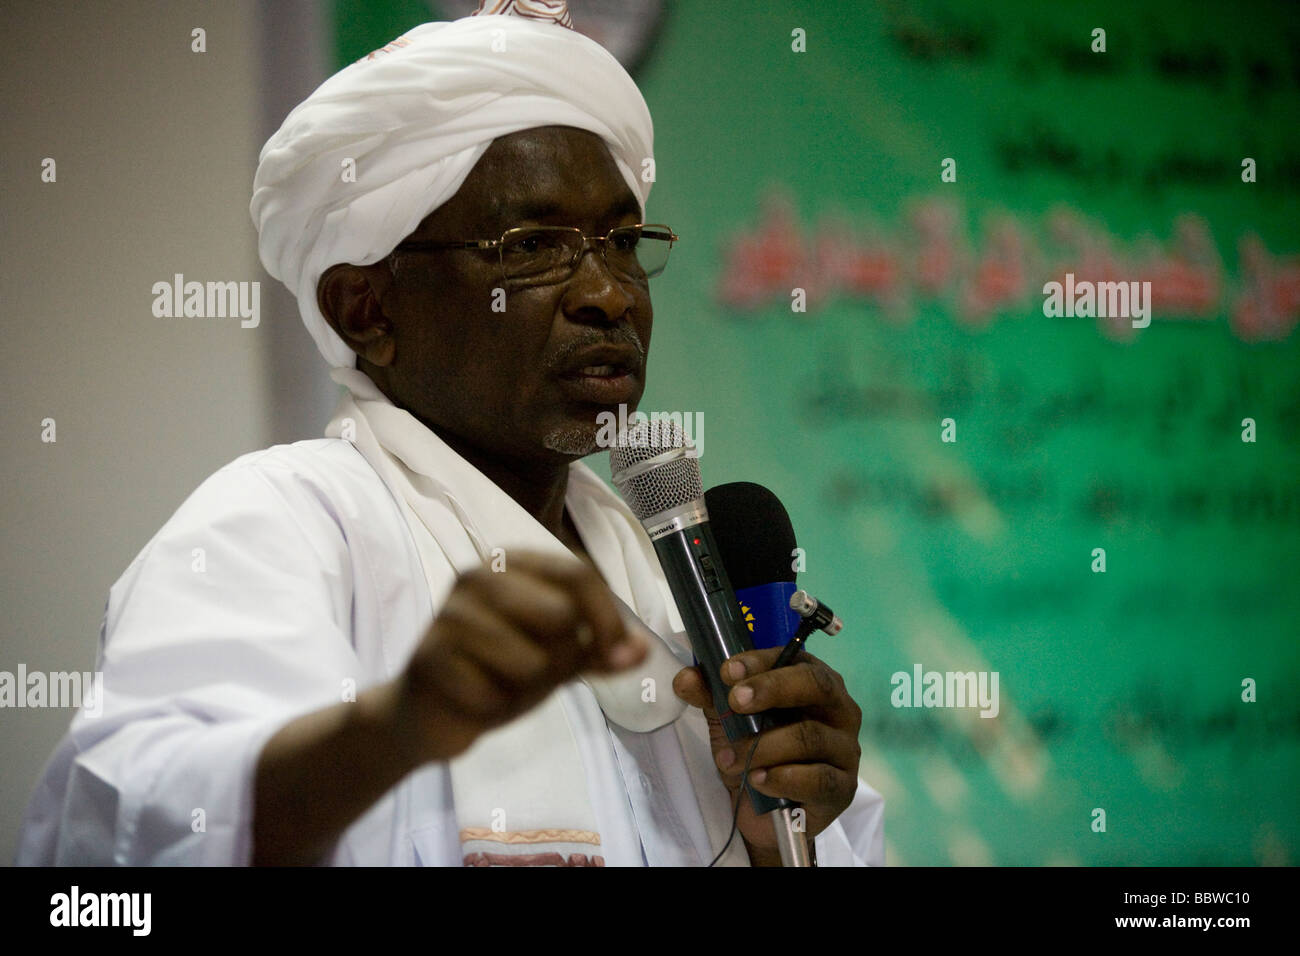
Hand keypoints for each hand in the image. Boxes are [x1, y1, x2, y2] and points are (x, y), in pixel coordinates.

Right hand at [392, 551, 647, 763]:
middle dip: (564, 658)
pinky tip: (476, 700)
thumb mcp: (555, 657)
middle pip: (561, 614)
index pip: (580, 575)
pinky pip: (496, 695)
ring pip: (533, 661)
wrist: (426, 713)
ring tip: (503, 685)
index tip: (619, 655)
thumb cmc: (496, 672)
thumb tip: (642, 650)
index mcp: (511, 562)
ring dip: (529, 689)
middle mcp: (478, 576)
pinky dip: (497, 709)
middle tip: (540, 673)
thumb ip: (598, 651)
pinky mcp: (429, 657)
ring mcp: (450, 614)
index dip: (609, 619)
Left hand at [672, 647, 861, 862]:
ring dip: (763, 746)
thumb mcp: (730, 721)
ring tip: (729, 759)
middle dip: (772, 689)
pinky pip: (818, 779)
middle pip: (816, 685)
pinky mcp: (842, 788)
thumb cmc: (759, 754)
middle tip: (735, 701)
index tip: (728, 671)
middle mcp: (839, 710)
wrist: (768, 813)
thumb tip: (686, 678)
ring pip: (810, 736)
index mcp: (815, 683)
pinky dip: (782, 778)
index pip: (795, 659)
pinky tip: (757, 780)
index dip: (762, 662)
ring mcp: (845, 749)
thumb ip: (711, 696)